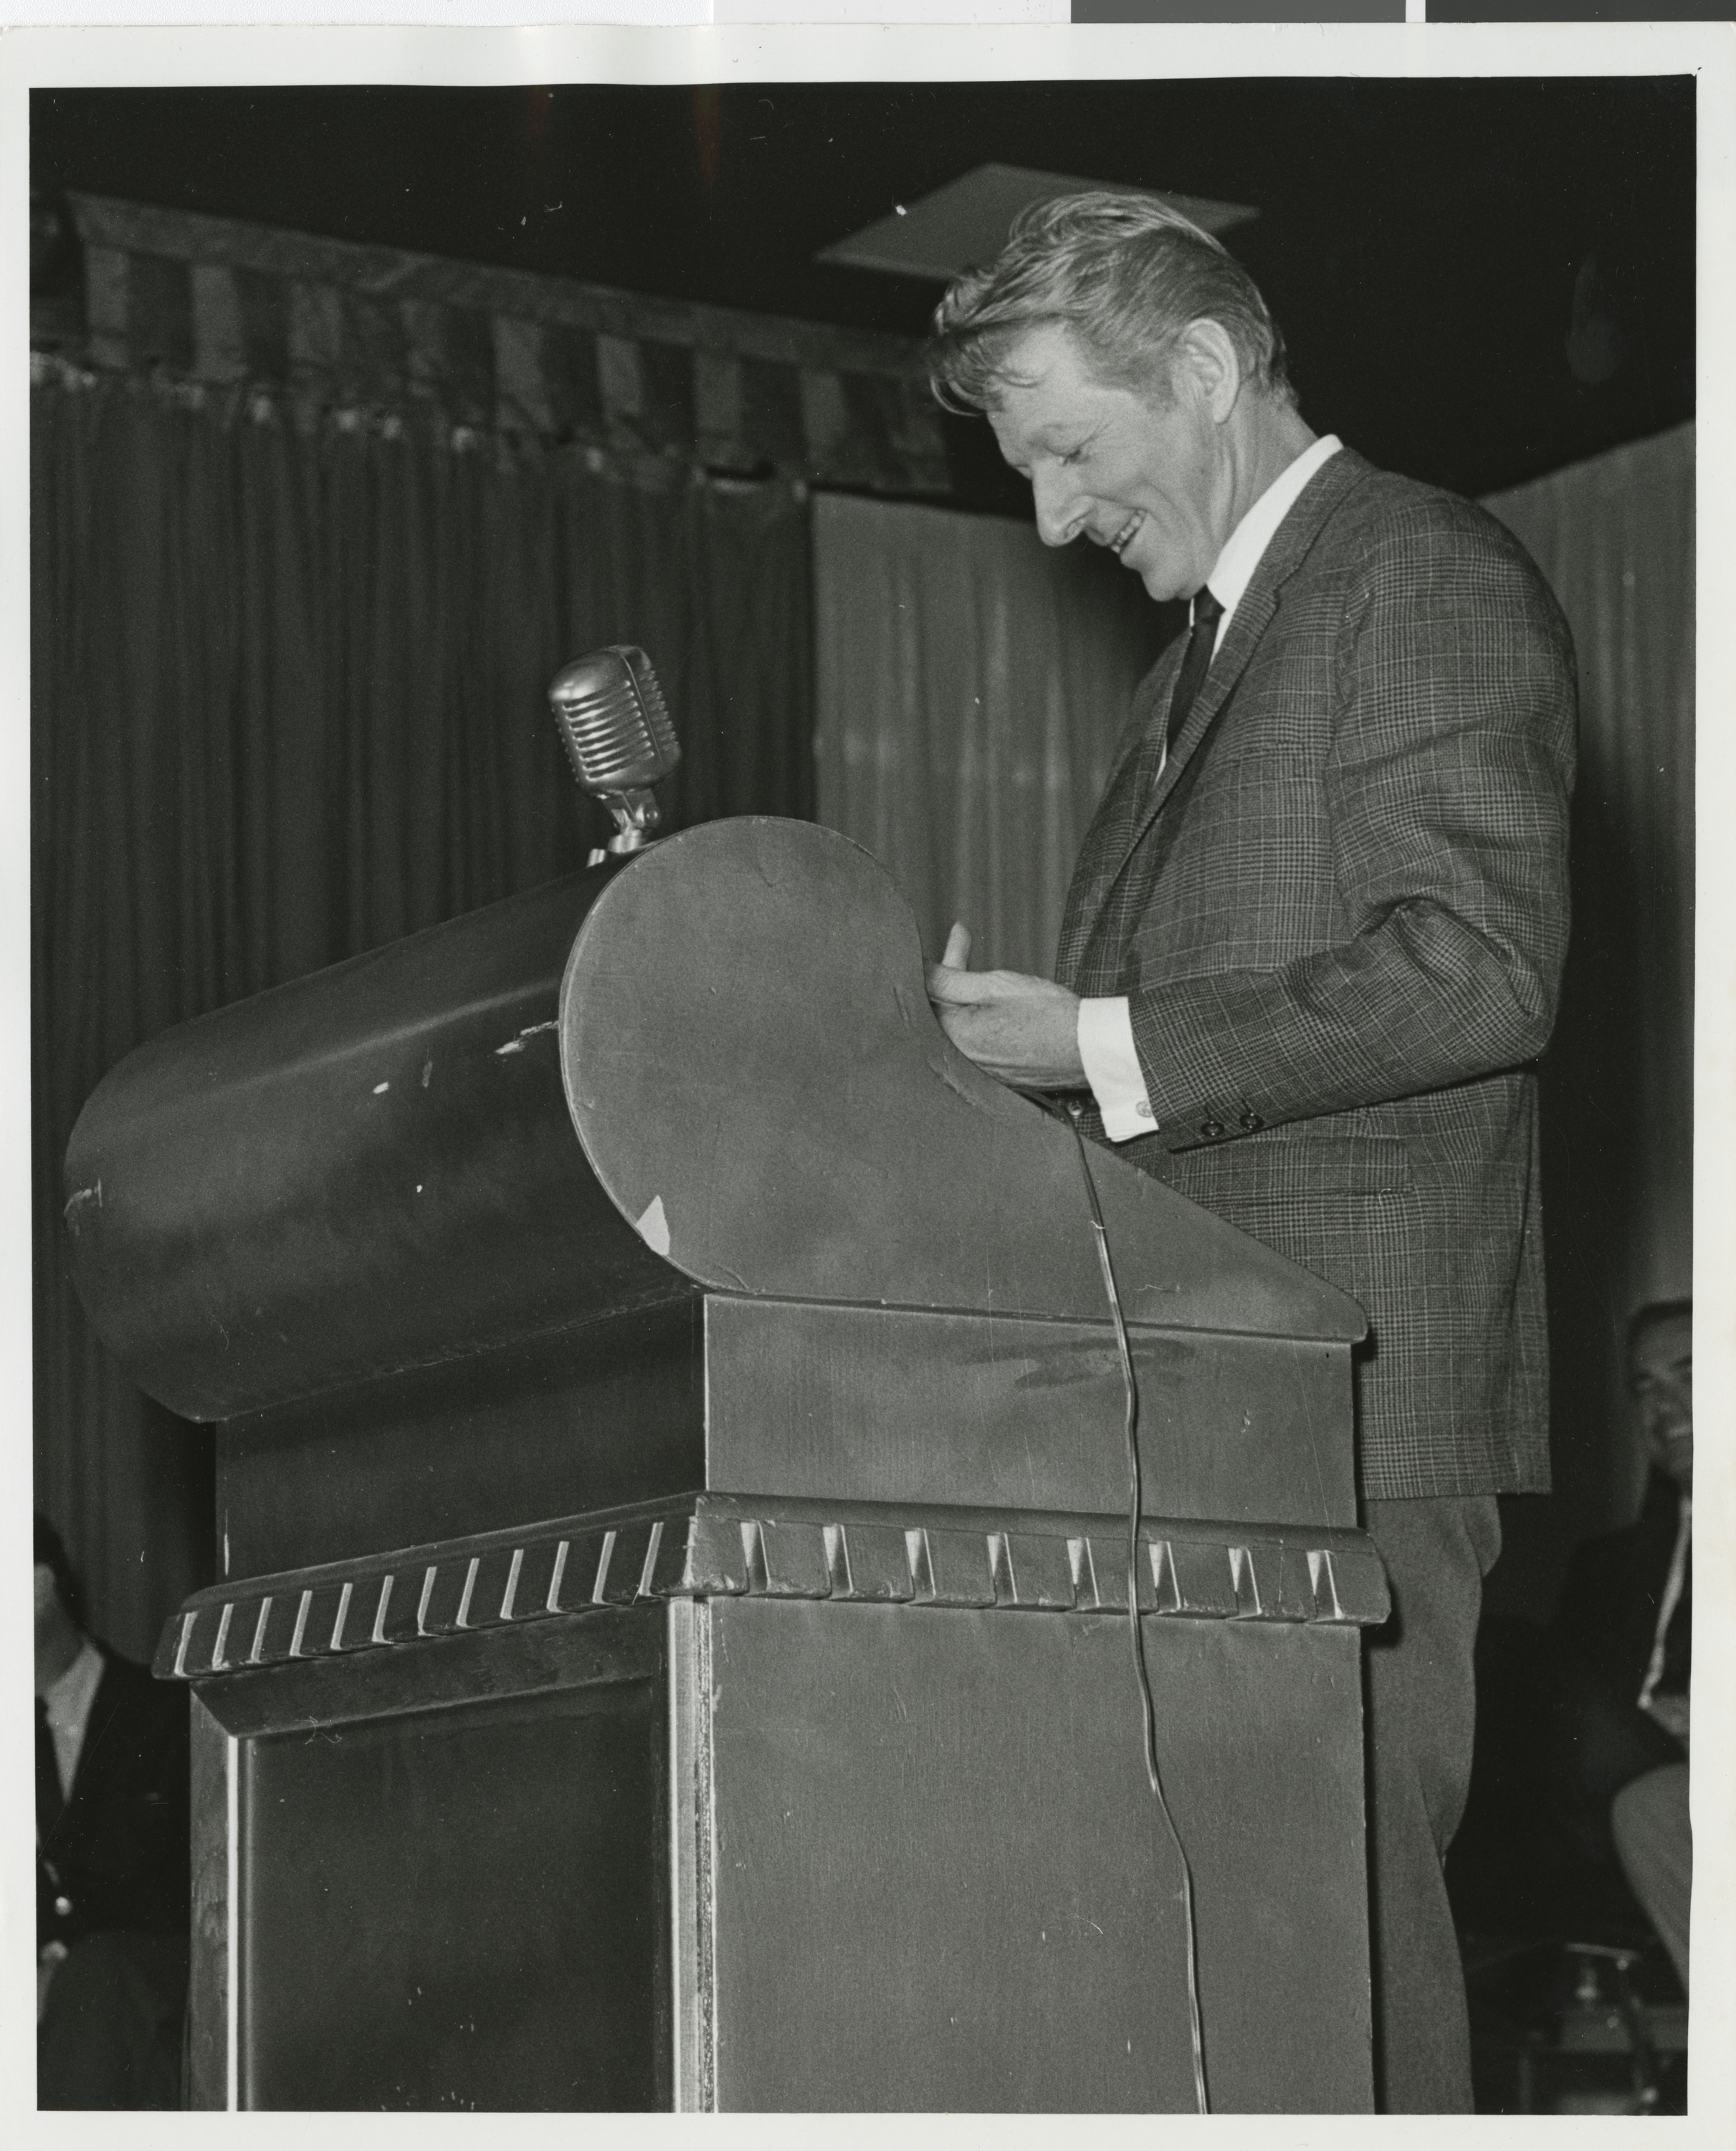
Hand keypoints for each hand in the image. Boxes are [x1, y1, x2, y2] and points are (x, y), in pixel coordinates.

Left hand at [925, 923, 1085, 1089]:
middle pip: (939, 1009)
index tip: (935, 947)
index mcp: (953, 1039)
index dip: (927, 967)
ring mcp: (977, 1069)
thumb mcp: (994, 986)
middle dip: (947, 973)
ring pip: (957, 1021)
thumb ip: (948, 978)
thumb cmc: (1049, 1018)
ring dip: (962, 989)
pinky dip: (977, 1013)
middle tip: (960, 941)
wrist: (1090, 1050)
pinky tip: (990, 995)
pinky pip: (974, 1037)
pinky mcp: (994, 1072)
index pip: (923, 998)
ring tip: (971, 953)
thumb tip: (918, 969)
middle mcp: (959, 1059)